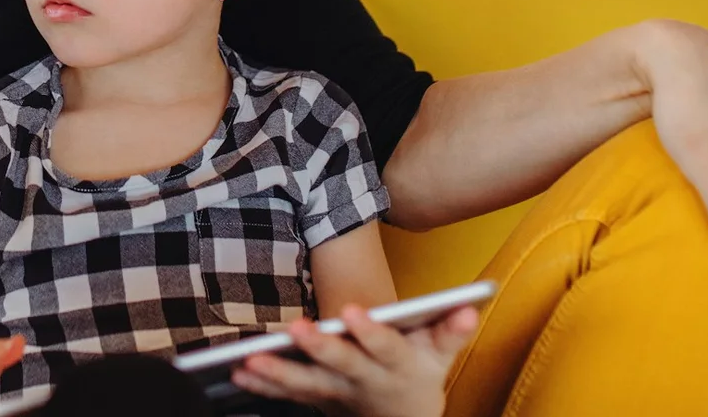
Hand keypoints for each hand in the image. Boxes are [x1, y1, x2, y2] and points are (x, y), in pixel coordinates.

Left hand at [230, 305, 476, 416]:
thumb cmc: (418, 373)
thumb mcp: (440, 355)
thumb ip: (451, 330)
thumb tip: (469, 308)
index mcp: (398, 365)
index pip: (386, 347)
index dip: (371, 331)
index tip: (353, 311)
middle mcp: (365, 381)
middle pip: (342, 365)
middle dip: (320, 348)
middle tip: (297, 328)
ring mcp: (338, 393)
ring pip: (307, 384)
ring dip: (278, 373)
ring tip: (250, 360)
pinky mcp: (317, 399)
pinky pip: (288, 394)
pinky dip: (264, 384)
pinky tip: (239, 371)